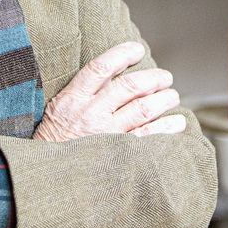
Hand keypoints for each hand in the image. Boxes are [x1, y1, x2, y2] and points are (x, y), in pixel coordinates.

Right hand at [34, 41, 185, 141]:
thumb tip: (114, 70)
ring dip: (164, 99)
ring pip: (144, 109)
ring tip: (172, 96)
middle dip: (153, 78)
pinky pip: (149, 137)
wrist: (49, 176)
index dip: (122, 54)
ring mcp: (106, 135)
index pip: (101, 68)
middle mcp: (91, 114)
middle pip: (130, 86)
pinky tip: (178, 123)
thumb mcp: (60, 109)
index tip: (138, 50)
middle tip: (165, 78)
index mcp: (73, 99)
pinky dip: (167, 127)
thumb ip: (84, 91)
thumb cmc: (55, 141)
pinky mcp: (118, 155)